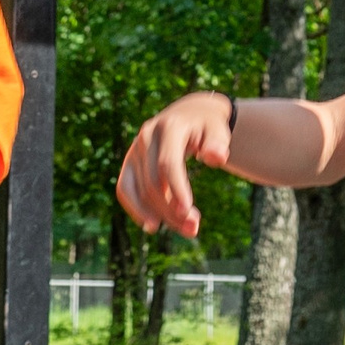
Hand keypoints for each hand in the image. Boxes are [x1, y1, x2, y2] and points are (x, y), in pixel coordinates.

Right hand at [113, 93, 229, 237]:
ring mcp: (135, 150)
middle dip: (171, 209)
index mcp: (169, 127)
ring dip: (158, 214)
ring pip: (138, 189)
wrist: (188, 115)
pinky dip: (136, 209)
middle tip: (194, 228)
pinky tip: (153, 225)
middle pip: (153, 181)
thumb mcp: (218, 130)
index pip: (168, 163)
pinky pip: (125, 190)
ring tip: (185, 230)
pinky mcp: (129, 163)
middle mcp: (146, 137)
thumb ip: (218, 143)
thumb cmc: (207, 127)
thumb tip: (217, 157)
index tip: (188, 213)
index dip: (176, 189)